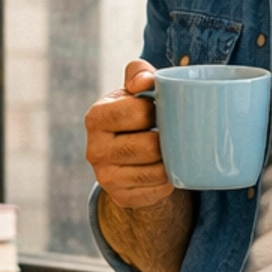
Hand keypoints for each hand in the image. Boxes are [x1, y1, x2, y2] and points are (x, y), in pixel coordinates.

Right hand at [85, 61, 173, 210]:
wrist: (128, 157)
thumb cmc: (136, 115)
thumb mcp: (135, 91)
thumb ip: (139, 74)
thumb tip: (145, 82)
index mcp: (96, 117)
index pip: (138, 111)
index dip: (158, 110)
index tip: (163, 109)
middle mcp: (94, 149)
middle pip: (149, 146)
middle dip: (169, 139)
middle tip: (177, 133)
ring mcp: (105, 178)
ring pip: (155, 171)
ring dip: (172, 161)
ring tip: (177, 150)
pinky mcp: (121, 197)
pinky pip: (157, 190)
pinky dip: (170, 180)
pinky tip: (171, 169)